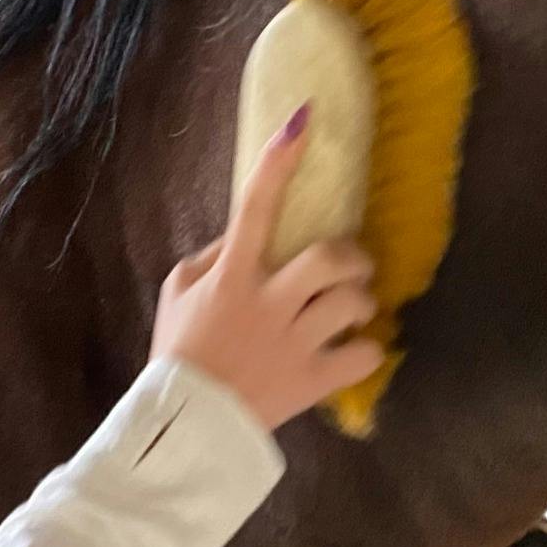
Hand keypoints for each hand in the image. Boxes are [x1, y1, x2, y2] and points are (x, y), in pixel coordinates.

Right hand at [151, 107, 383, 432]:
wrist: (184, 426)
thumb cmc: (179, 353)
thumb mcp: (177, 292)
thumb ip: (211, 257)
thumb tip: (243, 234)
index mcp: (232, 277)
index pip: (254, 206)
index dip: (279, 160)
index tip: (302, 120)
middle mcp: (267, 304)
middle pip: (329, 258)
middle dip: (352, 255)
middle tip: (351, 265)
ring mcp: (293, 343)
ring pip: (352, 303)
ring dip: (360, 300)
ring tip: (353, 309)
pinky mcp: (312, 381)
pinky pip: (365, 356)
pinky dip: (369, 350)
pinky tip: (357, 349)